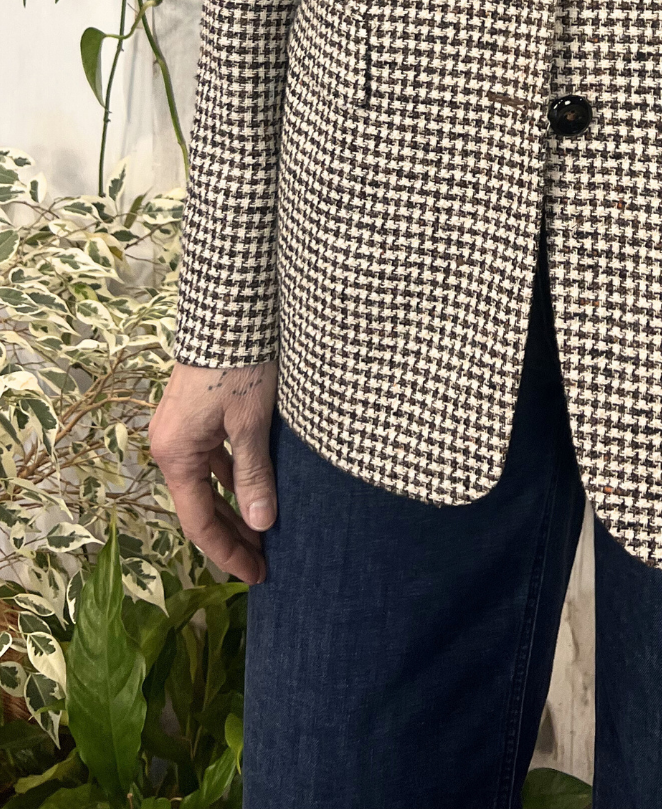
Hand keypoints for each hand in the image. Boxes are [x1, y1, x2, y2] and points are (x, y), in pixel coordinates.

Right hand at [149, 359, 278, 584]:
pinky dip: (233, 479)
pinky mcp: (196, 414)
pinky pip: (212, 459)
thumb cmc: (240, 365)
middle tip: (265, 563)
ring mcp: (181, 429)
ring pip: (208, 483)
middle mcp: (170, 446)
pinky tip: (255, 489)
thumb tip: (261, 525)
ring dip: (234, 508)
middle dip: (232, 536)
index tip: (257, 575)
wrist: (230, 311)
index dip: (227, 553)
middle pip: (200, 506)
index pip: (198, 522)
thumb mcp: (251, 425)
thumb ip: (253, 476)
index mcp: (175, 454)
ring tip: (265, 533)